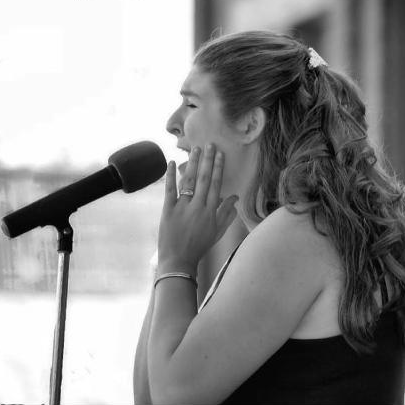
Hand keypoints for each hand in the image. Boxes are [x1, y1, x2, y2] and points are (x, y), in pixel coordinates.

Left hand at [157, 144, 238, 272]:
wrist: (179, 260)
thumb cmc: (199, 246)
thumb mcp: (217, 231)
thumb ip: (227, 213)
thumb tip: (235, 197)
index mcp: (211, 211)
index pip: (216, 184)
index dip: (218, 168)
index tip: (220, 154)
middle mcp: (198, 206)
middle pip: (205, 179)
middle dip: (208, 160)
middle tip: (210, 144)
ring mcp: (182, 207)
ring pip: (189, 181)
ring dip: (193, 164)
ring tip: (196, 149)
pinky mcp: (168, 209)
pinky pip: (170, 189)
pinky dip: (171, 175)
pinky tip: (173, 162)